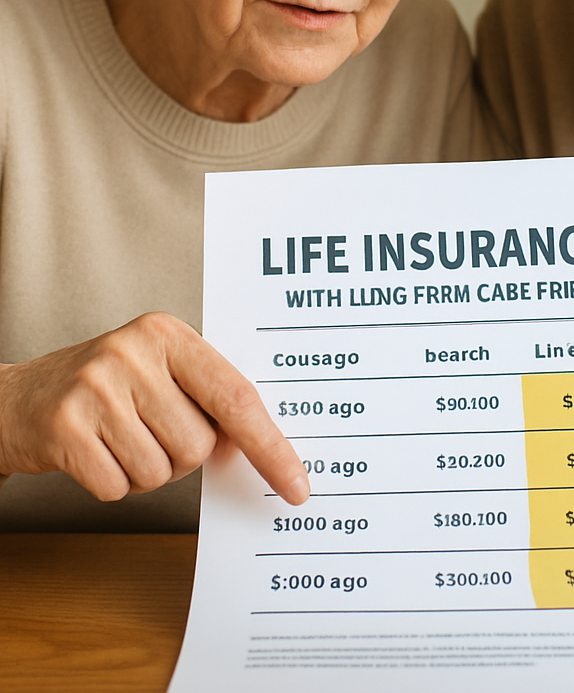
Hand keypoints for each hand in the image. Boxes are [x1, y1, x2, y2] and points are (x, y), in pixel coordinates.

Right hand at [0, 312, 309, 504]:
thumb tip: (265, 449)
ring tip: (118, 438)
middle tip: (148, 431)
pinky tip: (94, 452)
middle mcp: (133, 353)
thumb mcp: (161, 372)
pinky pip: (118, 487)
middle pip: (198, 444)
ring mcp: (96, 389)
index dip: (270, 446)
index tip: (297, 485)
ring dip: (145, 470)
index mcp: (170, 335)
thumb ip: (210, 398)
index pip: (236, 396)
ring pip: (161, 471)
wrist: (16, 398)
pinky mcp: (64, 428)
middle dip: (181, 455)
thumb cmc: (109, 388)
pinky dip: (112, 483)